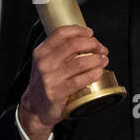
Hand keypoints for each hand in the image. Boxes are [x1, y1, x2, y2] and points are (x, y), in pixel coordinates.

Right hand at [18, 25, 110, 139]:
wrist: (36, 109)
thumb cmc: (46, 84)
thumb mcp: (47, 64)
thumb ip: (60, 52)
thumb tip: (85, 41)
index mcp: (41, 52)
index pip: (61, 33)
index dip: (79, 30)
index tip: (91, 33)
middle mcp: (44, 63)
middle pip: (73, 45)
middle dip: (92, 44)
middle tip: (102, 49)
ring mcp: (50, 78)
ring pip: (79, 62)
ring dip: (97, 59)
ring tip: (104, 60)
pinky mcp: (57, 92)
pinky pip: (80, 80)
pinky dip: (93, 74)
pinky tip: (99, 72)